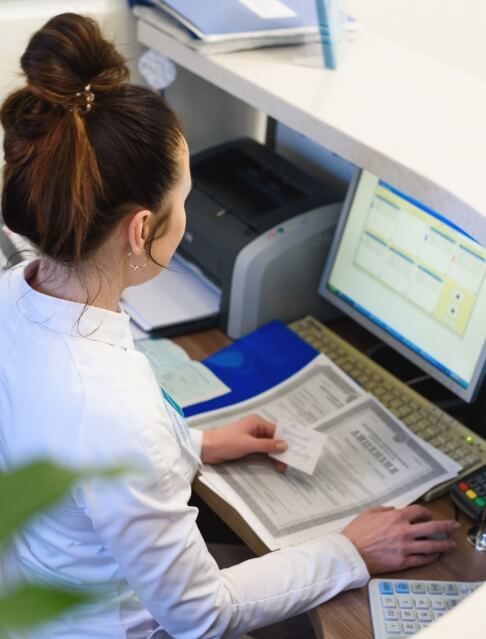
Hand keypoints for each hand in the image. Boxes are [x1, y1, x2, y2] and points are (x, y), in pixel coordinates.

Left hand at [201, 414, 286, 468]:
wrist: (207, 449)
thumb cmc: (226, 442)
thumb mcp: (248, 445)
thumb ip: (267, 446)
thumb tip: (284, 445)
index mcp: (256, 422)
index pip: (276, 431)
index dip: (285, 441)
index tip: (294, 451)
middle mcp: (255, 428)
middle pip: (273, 439)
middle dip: (281, 450)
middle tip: (288, 463)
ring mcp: (251, 437)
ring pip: (268, 446)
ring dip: (274, 455)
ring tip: (282, 467)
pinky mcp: (247, 446)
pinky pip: (261, 451)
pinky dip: (267, 457)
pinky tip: (273, 464)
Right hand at [342, 505, 458, 573]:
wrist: (351, 552)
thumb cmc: (357, 532)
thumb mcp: (369, 512)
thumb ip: (384, 510)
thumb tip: (395, 511)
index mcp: (396, 517)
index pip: (419, 512)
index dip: (426, 512)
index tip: (428, 515)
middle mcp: (404, 531)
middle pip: (432, 528)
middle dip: (446, 526)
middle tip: (453, 526)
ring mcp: (405, 548)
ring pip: (431, 546)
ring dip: (443, 544)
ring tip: (451, 544)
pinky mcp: (403, 562)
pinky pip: (422, 560)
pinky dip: (431, 557)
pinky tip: (436, 555)